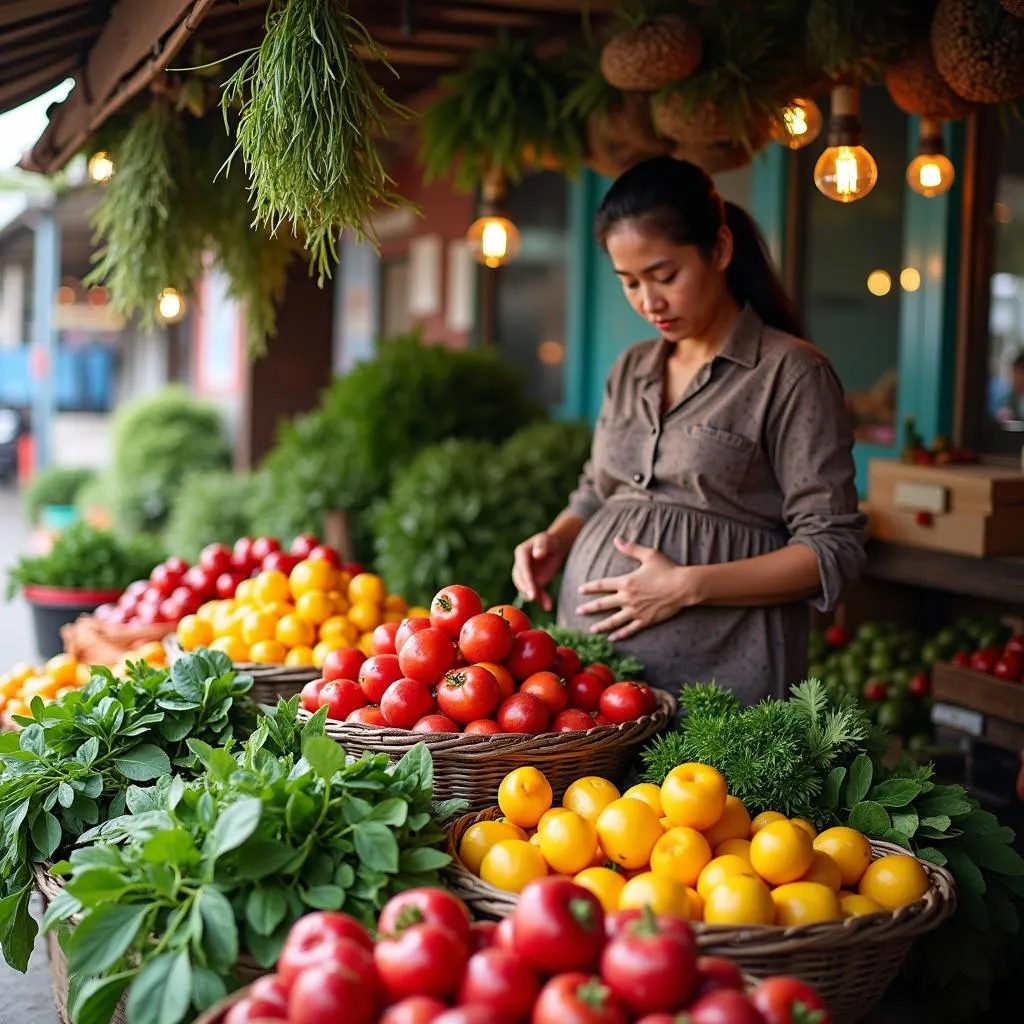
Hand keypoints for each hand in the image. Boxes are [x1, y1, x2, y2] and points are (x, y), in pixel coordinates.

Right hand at [512, 531, 567, 611]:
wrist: (554, 547)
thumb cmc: (550, 541)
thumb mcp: (547, 540)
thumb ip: (542, 545)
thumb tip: (537, 555)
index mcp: (521, 553)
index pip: (522, 568)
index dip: (526, 580)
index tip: (531, 591)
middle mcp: (519, 565)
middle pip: (520, 580)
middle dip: (527, 590)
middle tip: (534, 599)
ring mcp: (525, 575)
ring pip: (527, 589)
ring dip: (536, 597)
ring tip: (548, 605)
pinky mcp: (532, 582)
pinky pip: (535, 593)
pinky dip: (541, 600)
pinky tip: (548, 606)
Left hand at [575, 537, 699, 641]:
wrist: (683, 587)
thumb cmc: (667, 569)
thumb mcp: (649, 555)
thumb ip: (631, 548)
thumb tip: (616, 539)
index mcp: (626, 582)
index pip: (602, 585)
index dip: (590, 587)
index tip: (579, 590)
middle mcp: (628, 598)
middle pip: (603, 604)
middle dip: (589, 608)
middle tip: (578, 611)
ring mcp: (636, 611)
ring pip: (614, 620)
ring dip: (601, 625)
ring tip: (591, 630)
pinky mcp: (645, 620)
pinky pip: (630, 629)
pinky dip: (620, 635)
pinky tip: (612, 638)